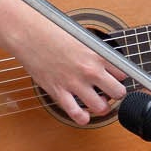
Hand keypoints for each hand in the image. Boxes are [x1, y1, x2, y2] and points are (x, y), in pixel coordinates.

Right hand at [0, 0, 128, 125]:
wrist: (28, 34)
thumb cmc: (52, 32)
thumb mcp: (81, 38)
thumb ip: (93, 52)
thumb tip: (104, 63)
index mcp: (97, 55)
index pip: (122, 73)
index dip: (119, 77)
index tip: (115, 78)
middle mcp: (89, 70)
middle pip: (118, 92)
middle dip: (116, 94)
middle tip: (110, 93)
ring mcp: (75, 83)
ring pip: (101, 107)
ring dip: (101, 107)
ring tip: (97, 103)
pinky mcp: (59, 92)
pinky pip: (76, 113)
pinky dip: (82, 118)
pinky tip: (83, 115)